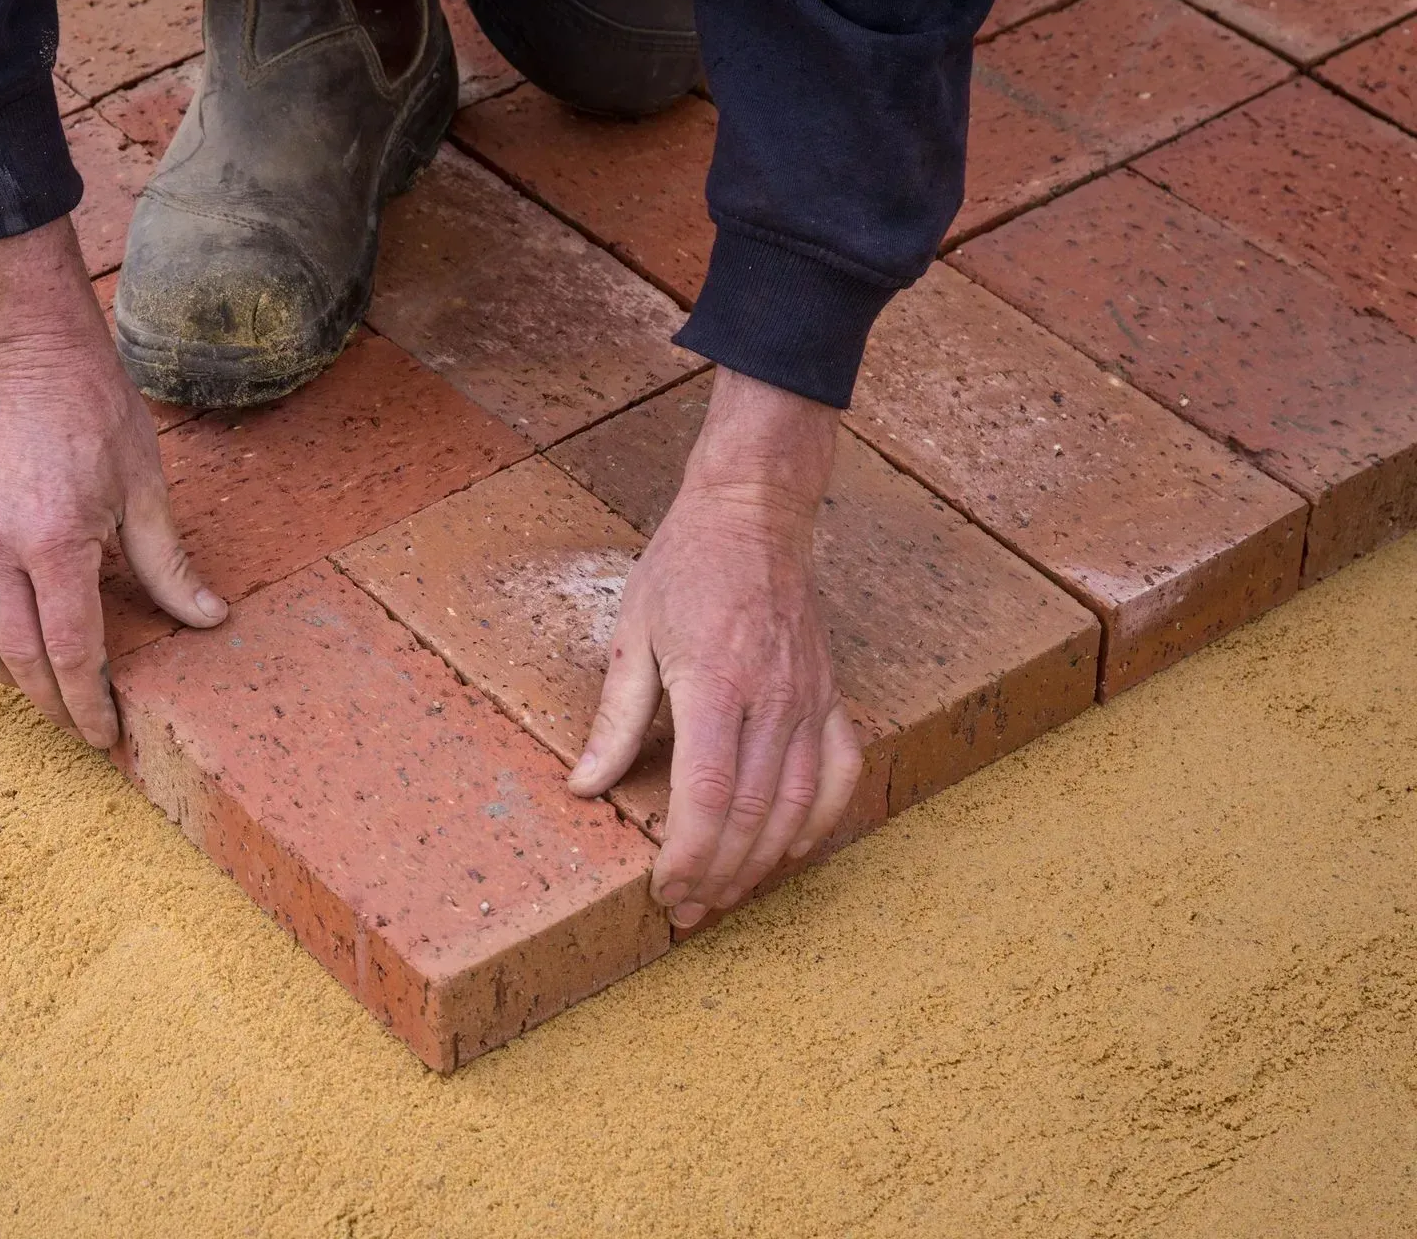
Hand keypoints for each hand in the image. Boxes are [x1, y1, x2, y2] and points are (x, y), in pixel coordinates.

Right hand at [0, 217, 226, 747]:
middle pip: (21, 657)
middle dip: (54, 703)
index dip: (88, 701)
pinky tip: (3, 648)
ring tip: (44, 696)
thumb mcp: (145, 489)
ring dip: (9, 679)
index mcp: (55, 542)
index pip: (69, 650)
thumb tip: (208, 618)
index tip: (106, 733)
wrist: (30, 351)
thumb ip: (169, 565)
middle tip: (83, 728)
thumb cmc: (95, 410)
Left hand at [568, 367, 863, 927]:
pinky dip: (820, 822)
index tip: (662, 890)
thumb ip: (614, 719)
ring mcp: (810, 700)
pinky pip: (840, 774)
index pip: (707, 797)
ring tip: (725, 896)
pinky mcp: (832, 696)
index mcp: (716, 684)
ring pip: (798, 806)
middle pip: (751, 815)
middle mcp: (773, 700)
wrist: (753, 515)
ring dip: (761, 863)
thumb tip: (585, 787)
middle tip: (685, 912)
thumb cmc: (684, 569)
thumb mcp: (631, 636)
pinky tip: (792, 851)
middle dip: (717, 875)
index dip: (686, 856)